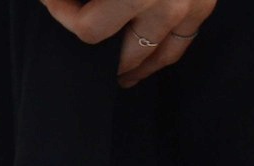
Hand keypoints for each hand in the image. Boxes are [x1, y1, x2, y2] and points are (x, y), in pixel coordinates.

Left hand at [40, 0, 215, 84]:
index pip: (89, 29)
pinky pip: (177, 46)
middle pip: (123, 55)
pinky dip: (156, 57)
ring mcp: (187, 7)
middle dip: (97, 52)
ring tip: (112, 72)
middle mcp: (164, 3)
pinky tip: (140, 62)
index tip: (49, 1)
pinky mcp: (204, 6)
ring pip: (153, 59)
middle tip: (79, 36)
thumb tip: (51, 0)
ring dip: (128, 67)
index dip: (63, 15)